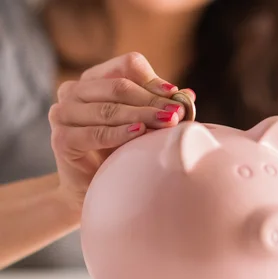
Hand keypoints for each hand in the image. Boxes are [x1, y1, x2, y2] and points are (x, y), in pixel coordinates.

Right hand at [48, 52, 195, 213]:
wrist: (91, 187)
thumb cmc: (119, 151)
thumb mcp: (142, 125)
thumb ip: (160, 108)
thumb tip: (188, 94)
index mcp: (93, 79)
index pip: (126, 66)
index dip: (153, 80)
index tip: (175, 97)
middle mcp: (74, 91)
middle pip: (119, 86)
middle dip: (152, 100)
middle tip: (177, 114)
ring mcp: (63, 113)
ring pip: (109, 108)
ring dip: (142, 115)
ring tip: (167, 122)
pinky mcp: (61, 139)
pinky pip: (96, 133)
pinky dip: (119, 133)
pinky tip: (139, 133)